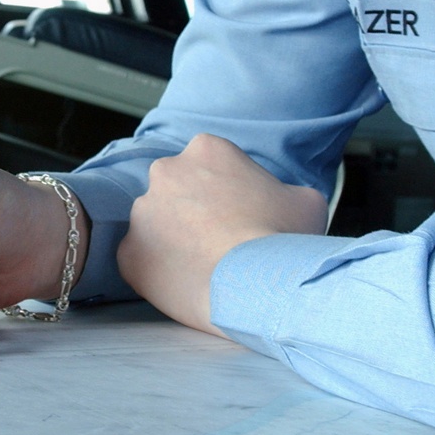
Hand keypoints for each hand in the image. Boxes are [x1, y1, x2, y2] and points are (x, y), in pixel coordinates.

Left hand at [116, 133, 326, 335]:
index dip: (226, 193)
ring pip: (155, 225)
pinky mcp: (128, 253)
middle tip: (219, 242)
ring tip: (204, 267)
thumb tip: (286, 201)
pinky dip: (157, 273)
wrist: (256, 285)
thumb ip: (287, 191)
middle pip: (177, 190)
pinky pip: (139, 261)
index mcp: (206, 149)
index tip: (238, 215)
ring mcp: (142, 212)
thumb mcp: (306, 201)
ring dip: (173, 242)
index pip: (210, 166)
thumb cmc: (282, 240)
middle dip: (193, 213)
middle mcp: (166, 171)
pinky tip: (185, 285)